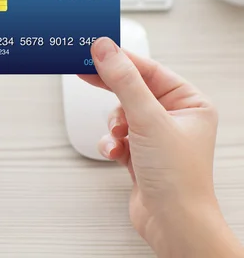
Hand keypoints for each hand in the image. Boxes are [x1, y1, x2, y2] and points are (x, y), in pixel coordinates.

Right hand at [80, 38, 243, 256]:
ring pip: (120, 113)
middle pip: (132, 89)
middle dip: (112, 92)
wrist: (173, 224)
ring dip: (113, 126)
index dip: (120, 58)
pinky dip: (112, 143)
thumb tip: (106, 50)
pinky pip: (117, 135)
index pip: (149, 69)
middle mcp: (174, 116)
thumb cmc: (177, 178)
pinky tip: (117, 154)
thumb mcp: (147, 119)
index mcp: (189, 102)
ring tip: (119, 138)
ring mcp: (156, 135)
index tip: (94, 49)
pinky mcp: (140, 152)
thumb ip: (123, 81)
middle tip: (84, 72)